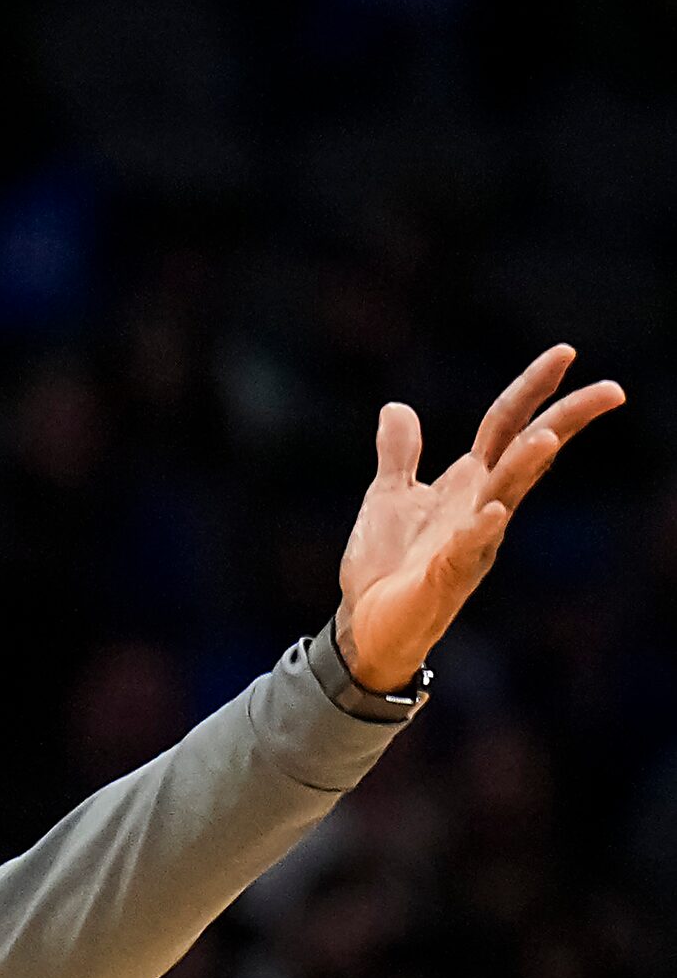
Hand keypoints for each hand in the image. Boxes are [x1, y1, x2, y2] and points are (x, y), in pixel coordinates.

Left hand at [336, 344, 622, 692]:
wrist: (364, 624)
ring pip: (507, 497)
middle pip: (528, 454)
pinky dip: (480, 529)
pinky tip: (492, 510)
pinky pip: (467, 549)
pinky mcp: (446, 578)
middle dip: (565, 421)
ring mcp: (470, 543)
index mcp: (470, 484)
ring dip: (524, 467)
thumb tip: (397, 406)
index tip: (566, 352)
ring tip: (547, 436)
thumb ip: (400, 454)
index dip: (533, 389)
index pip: (507, 426)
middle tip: (611, 389)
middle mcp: (482, 508)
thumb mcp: (390, 495)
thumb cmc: (386, 564)